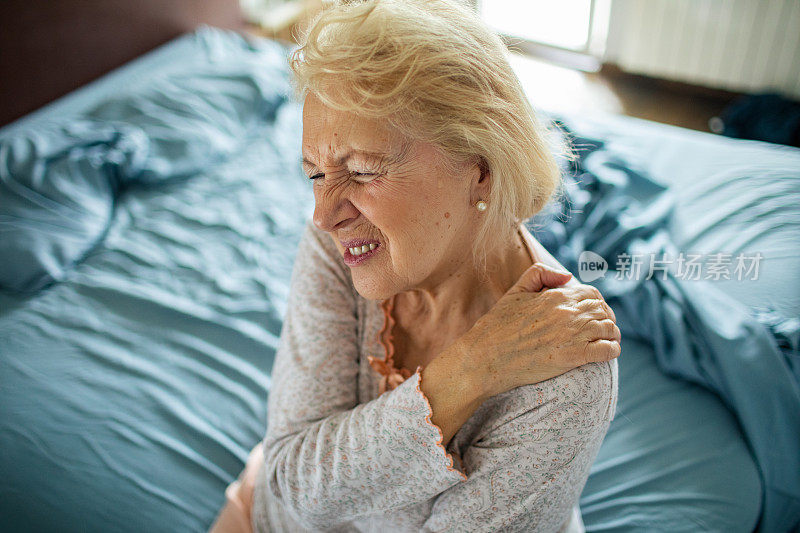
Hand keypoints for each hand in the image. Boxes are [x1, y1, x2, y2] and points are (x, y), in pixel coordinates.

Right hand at [456, 262, 620, 398]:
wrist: (486, 357)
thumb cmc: (496, 327)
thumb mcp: (515, 292)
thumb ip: (540, 274)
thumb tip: (567, 275)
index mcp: (555, 296)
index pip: (591, 293)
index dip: (598, 301)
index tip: (597, 311)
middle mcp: (567, 313)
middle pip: (603, 310)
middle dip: (608, 317)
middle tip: (606, 326)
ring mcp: (572, 335)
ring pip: (608, 329)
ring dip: (612, 333)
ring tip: (609, 339)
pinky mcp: (573, 357)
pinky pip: (606, 350)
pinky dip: (612, 350)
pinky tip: (609, 352)